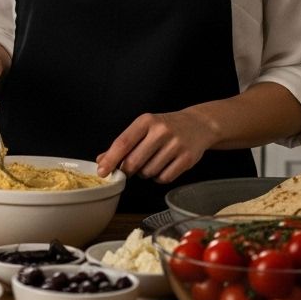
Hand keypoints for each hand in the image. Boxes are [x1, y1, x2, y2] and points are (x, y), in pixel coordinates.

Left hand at [97, 110, 218, 182]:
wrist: (198, 125)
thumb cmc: (165, 127)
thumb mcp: (143, 128)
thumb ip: (123, 144)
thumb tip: (102, 160)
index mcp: (146, 121)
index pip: (123, 143)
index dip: (110, 159)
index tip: (102, 171)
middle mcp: (161, 131)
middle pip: (134, 162)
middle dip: (128, 170)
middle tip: (131, 168)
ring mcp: (176, 145)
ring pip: (148, 172)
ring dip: (145, 173)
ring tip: (152, 162)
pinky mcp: (187, 158)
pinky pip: (164, 178)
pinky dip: (159, 178)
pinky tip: (163, 167)